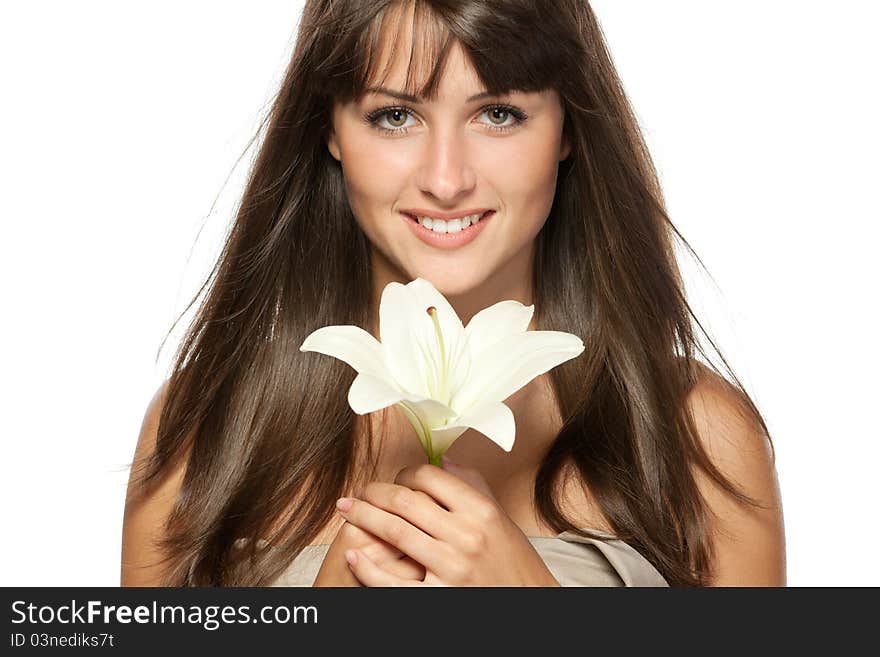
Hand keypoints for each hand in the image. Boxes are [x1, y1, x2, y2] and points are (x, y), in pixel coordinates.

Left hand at [334, 457, 560, 586]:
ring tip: (346, 511)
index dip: (405, 472)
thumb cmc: (515, 564)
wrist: (531, 607)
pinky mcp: (438, 598)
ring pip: (394, 532)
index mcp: (481, 511)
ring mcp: (451, 567)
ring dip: (363, 518)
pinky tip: (354, 555)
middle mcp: (466, 535)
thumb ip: (474, 487)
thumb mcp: (501, 520)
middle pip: (405, 500)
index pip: (431, 477)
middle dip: (374, 492)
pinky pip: (392, 582)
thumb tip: (444, 459)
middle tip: (359, 492)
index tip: (396, 477)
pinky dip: (367, 567)